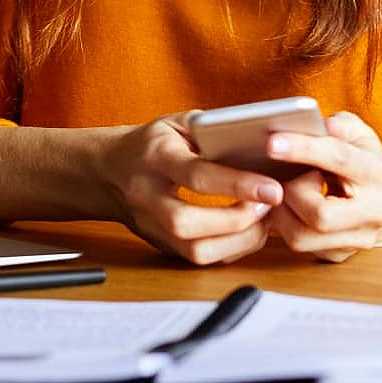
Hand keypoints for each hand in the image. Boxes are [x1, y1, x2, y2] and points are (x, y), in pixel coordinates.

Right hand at [98, 113, 282, 264]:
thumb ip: (212, 129)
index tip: (273, 189)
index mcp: (155, 157)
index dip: (237, 184)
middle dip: (237, 220)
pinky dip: (230, 249)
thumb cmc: (152, 143)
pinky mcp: (160, 245)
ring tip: (262, 221)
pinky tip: (248, 231)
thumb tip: (260, 142)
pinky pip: (198, 258)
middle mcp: (147, 195)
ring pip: (193, 250)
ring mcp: (150, 226)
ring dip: (237, 241)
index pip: (196, 176)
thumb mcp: (177, 123)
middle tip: (268, 206)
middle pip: (188, 223)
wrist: (108, 171)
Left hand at [262, 112, 381, 259]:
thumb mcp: (357, 133)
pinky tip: (285, 205)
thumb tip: (323, 125)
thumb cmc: (360, 157)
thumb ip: (340, 125)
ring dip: (281, 211)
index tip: (271, 143)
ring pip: (302, 237)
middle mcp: (373, 211)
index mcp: (375, 172)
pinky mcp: (339, 255)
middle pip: (320, 215)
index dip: (303, 149)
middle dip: (292, 193)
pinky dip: (283, 224)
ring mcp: (358, 239)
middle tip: (282, 176)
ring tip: (284, 189)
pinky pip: (299, 246)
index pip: (338, 159)